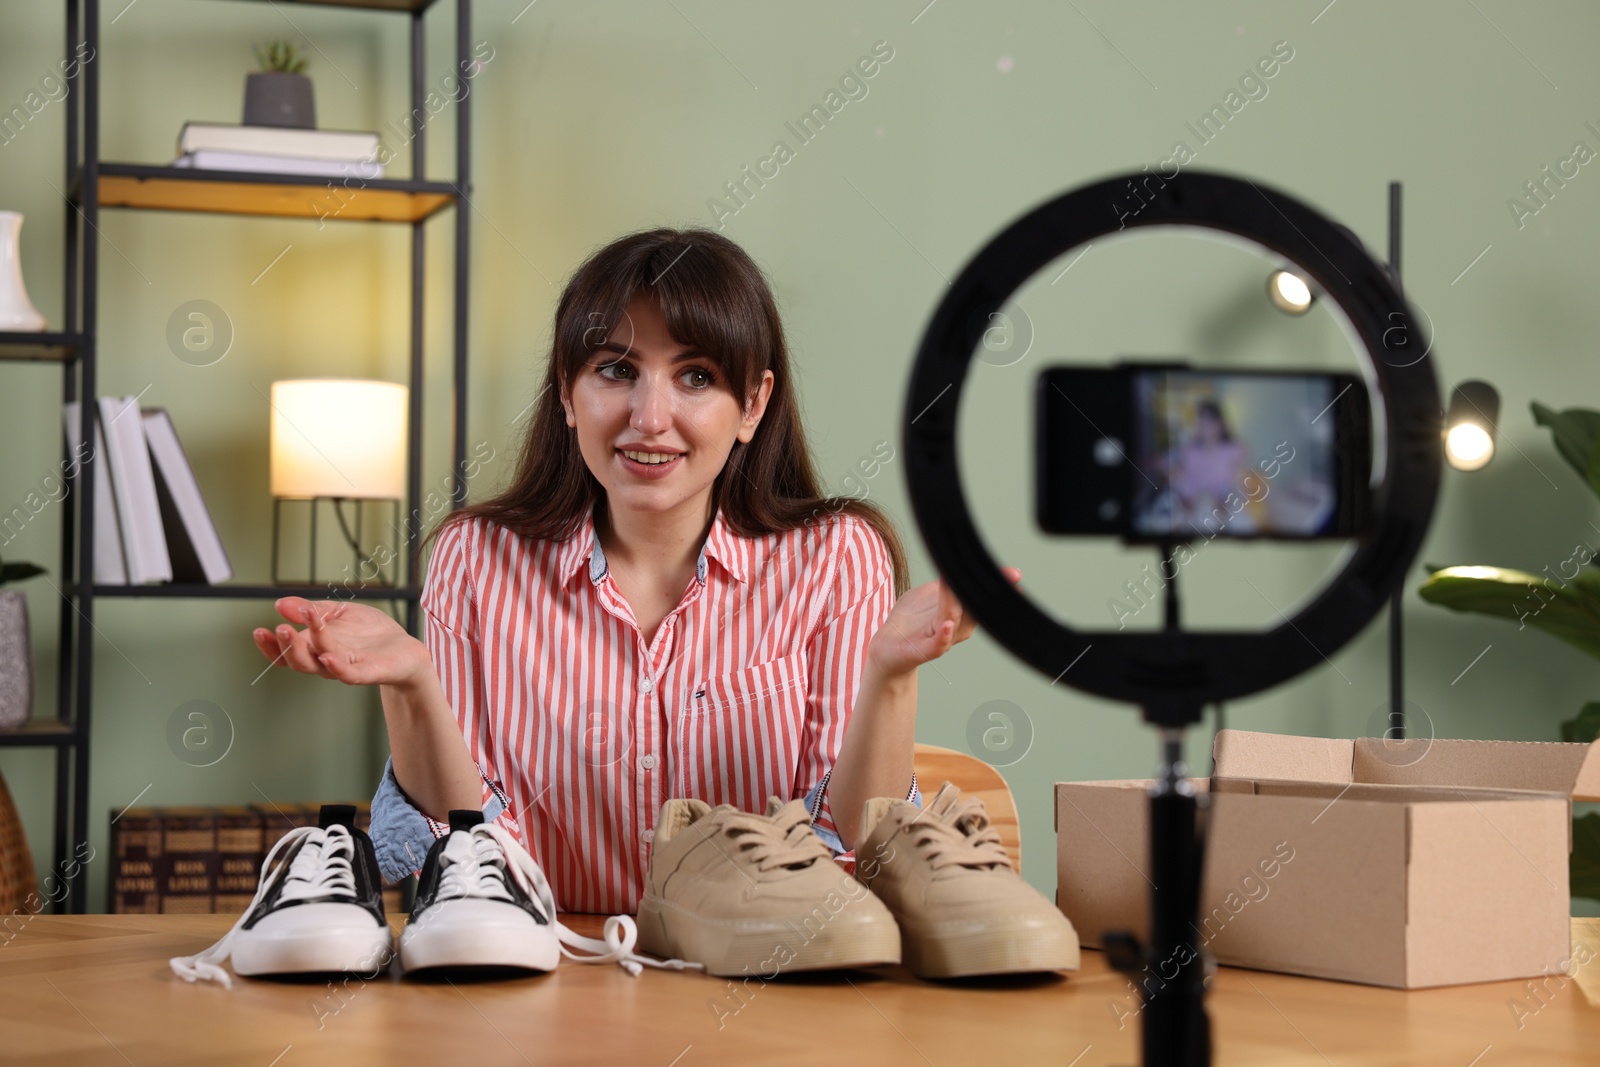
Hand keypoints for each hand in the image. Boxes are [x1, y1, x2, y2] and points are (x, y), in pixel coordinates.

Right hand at [251, 597, 428, 687]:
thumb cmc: (370, 633)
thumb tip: (280, 603)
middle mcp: (326, 661)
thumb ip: (312, 611)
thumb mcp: (339, 613)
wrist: (405, 648)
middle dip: (285, 646)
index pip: (286, 653)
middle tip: (278, 628)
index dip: (270, 646)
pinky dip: (337, 668)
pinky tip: (327, 656)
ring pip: (319, 665)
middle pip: (298, 661)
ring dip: (304, 651)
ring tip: (292, 633)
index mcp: (315, 648)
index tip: (258, 631)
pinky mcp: (367, 672)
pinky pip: (349, 674)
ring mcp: (346, 668)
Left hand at [866, 567, 1021, 676]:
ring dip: (958, 604)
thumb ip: (946, 580)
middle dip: (988, 594)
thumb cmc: (911, 621)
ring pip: (955, 619)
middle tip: (1004, 577)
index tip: (1014, 575)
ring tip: (957, 585)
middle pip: (974, 607)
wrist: (888, 647)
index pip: (980, 595)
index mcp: (960, 612)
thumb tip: (960, 560)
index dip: (996, 585)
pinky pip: (937, 644)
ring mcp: (942, 638)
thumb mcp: (930, 593)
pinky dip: (944, 636)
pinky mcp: (924, 650)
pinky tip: (948, 625)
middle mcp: (956, 627)